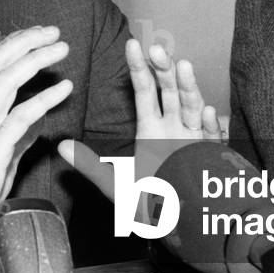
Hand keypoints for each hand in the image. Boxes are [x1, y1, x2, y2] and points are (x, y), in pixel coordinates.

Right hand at [0, 26, 72, 250]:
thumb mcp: (0, 155)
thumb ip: (18, 136)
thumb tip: (38, 123)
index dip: (16, 44)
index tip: (39, 32)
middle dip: (26, 41)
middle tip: (54, 30)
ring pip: (5, 83)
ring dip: (35, 60)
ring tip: (61, 48)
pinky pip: (17, 119)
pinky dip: (42, 99)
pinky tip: (63, 89)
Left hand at [57, 38, 219, 201]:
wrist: (181, 227)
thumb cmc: (151, 204)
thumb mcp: (117, 186)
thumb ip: (92, 166)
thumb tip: (60, 147)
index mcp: (153, 130)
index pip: (145, 92)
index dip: (139, 69)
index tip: (132, 45)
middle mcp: (175, 130)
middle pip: (170, 93)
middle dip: (164, 71)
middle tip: (156, 49)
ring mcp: (196, 142)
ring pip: (193, 108)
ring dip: (189, 88)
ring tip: (183, 65)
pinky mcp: (211, 159)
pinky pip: (213, 141)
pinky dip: (211, 126)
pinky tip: (208, 112)